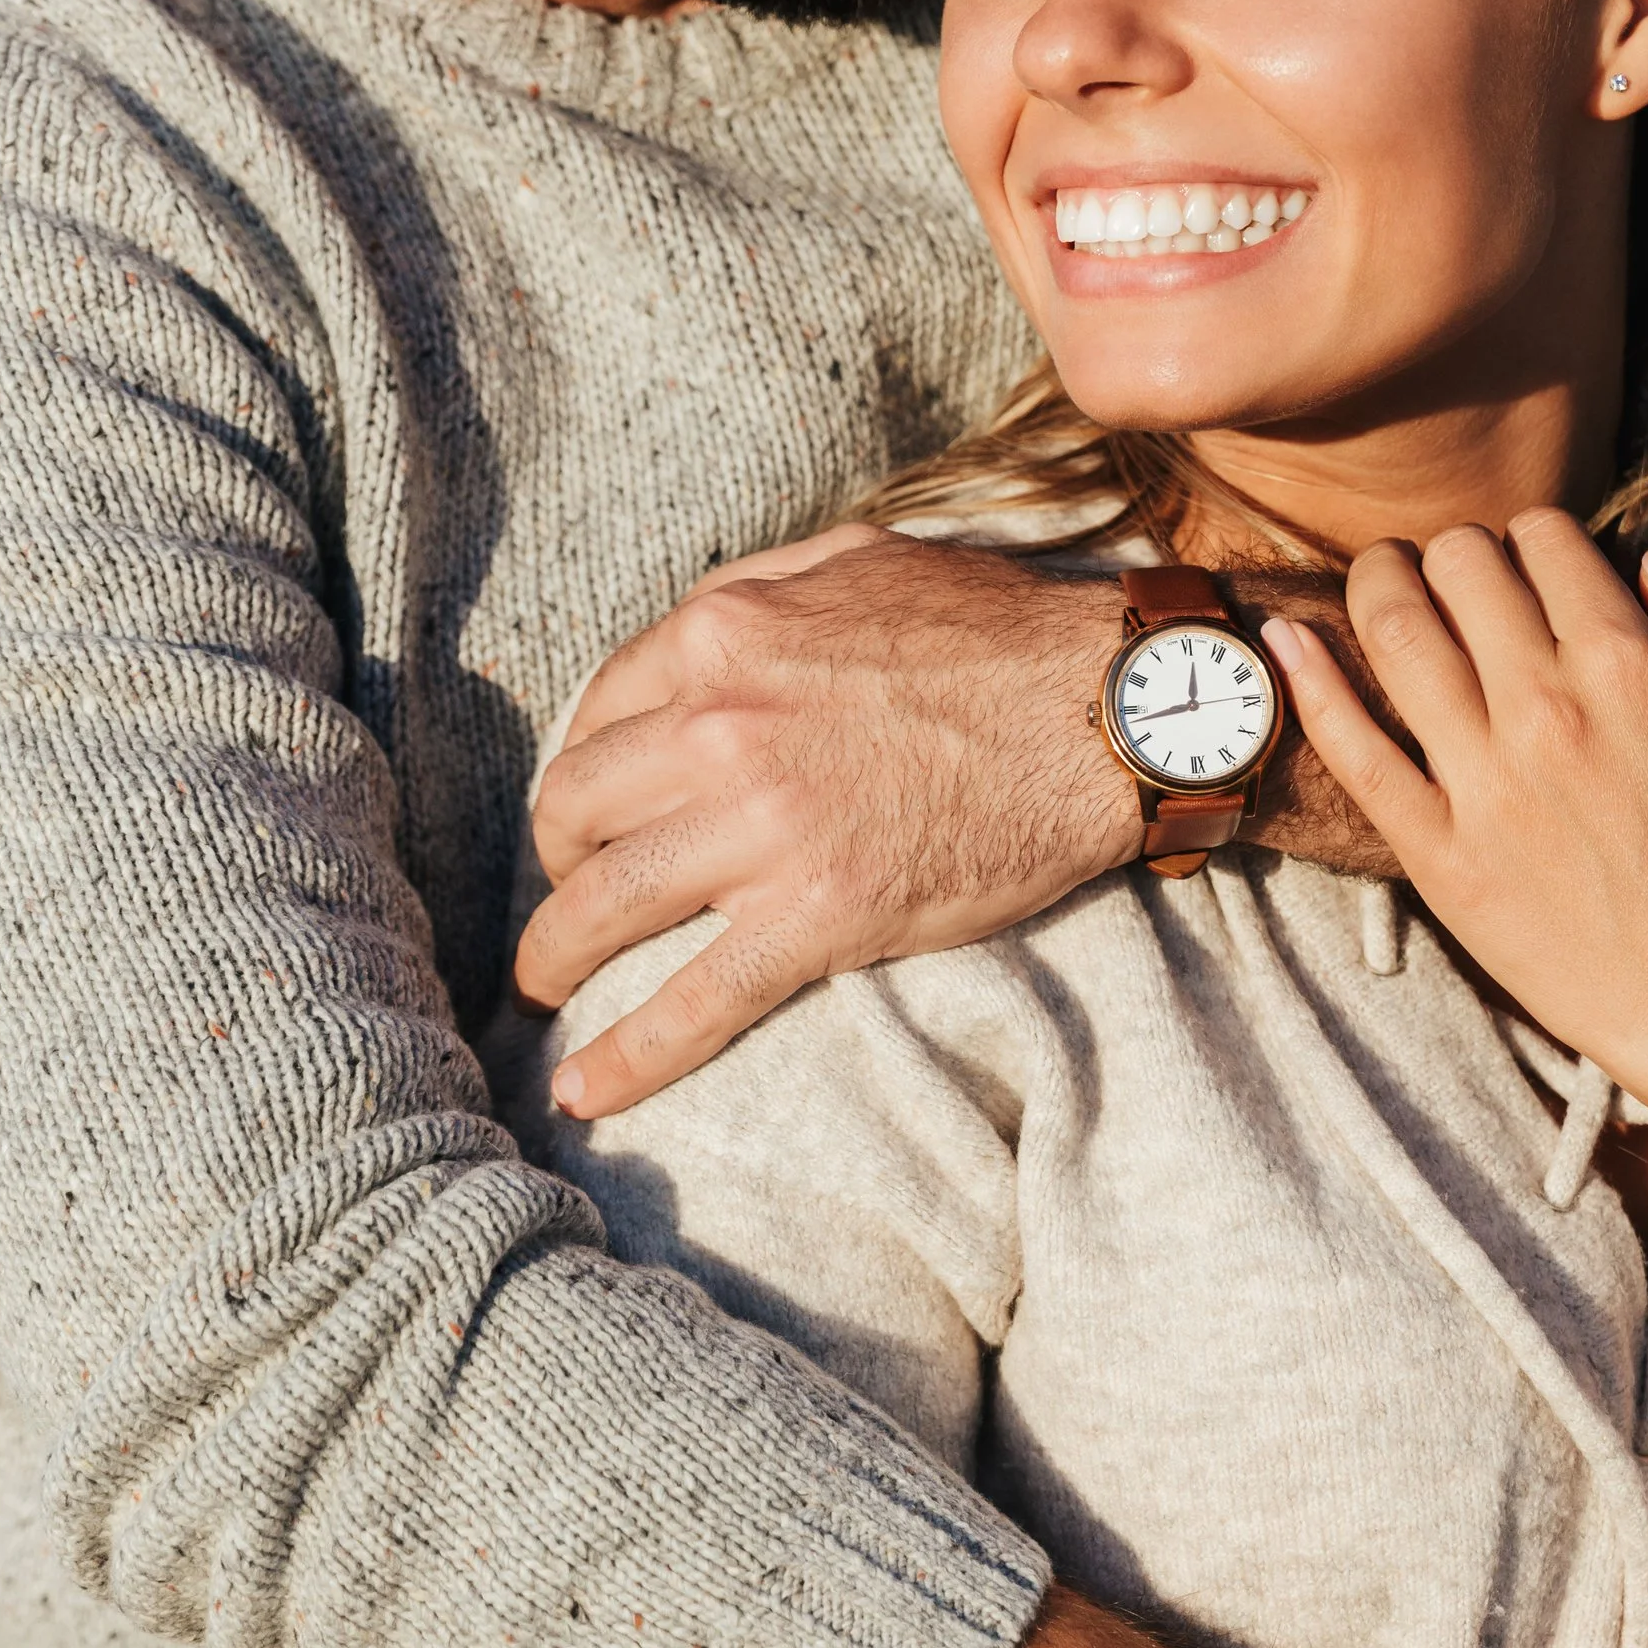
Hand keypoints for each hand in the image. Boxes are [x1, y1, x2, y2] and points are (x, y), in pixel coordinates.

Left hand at [514, 527, 1134, 1114]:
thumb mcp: (858, 556)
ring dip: (555, 958)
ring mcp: (762, 830)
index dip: (583, 773)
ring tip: (542, 991)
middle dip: (556, 862)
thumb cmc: (998, 630)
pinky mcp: (816, 919)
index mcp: (720, 637)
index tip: (592, 814)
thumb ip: (762, 583)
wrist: (1105, 712)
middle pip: (572, 812)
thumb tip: (700, 623)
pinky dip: (629, 1057)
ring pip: (602, 909)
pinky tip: (586, 1091)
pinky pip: (694, 1001)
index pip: (595, 716)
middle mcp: (719, 728)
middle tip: (572, 892)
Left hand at [1263, 513, 1647, 1141]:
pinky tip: (1288, 637)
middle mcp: (1544, 712)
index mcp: (1627, 668)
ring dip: (1379, 582)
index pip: (1544, 537)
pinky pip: (1355, 751)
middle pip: (1460, 566)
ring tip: (1384, 579)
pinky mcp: (1438, 854)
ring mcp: (1481, 784)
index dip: (1537, 537)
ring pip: (1395, 630)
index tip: (1538, 569)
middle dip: (1456, 551)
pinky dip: (1311, 683)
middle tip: (1458, 575)